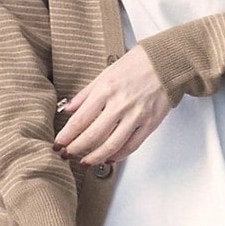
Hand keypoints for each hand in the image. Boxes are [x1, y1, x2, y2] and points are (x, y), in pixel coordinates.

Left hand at [52, 45, 171, 167]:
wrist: (167, 63)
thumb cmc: (137, 65)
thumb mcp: (105, 74)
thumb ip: (86, 94)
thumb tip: (68, 109)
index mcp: (106, 90)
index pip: (80, 119)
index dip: (67, 135)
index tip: (58, 144)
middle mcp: (120, 104)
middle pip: (92, 135)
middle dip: (76, 148)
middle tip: (66, 155)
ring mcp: (136, 116)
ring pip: (111, 145)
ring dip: (95, 157)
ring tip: (85, 162)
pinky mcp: (149, 124)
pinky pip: (131, 146)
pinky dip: (118, 155)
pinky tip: (109, 158)